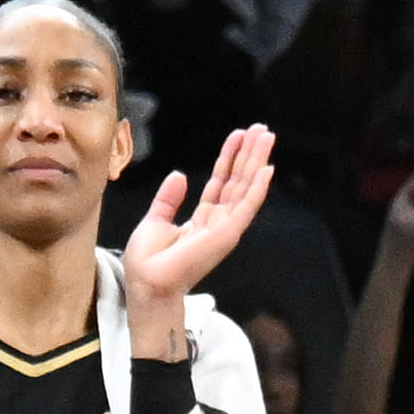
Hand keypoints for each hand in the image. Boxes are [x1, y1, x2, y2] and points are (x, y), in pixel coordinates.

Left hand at [118, 123, 279, 347]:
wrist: (147, 284)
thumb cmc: (148, 263)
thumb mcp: (155, 220)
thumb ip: (169, 198)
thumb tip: (180, 175)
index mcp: (203, 219)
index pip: (221, 182)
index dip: (230, 158)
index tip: (239, 136)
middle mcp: (218, 222)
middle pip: (238, 181)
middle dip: (250, 154)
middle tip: (262, 129)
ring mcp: (225, 229)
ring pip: (245, 187)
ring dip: (257, 161)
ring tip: (267, 136)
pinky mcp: (226, 234)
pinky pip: (246, 206)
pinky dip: (257, 188)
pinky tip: (267, 168)